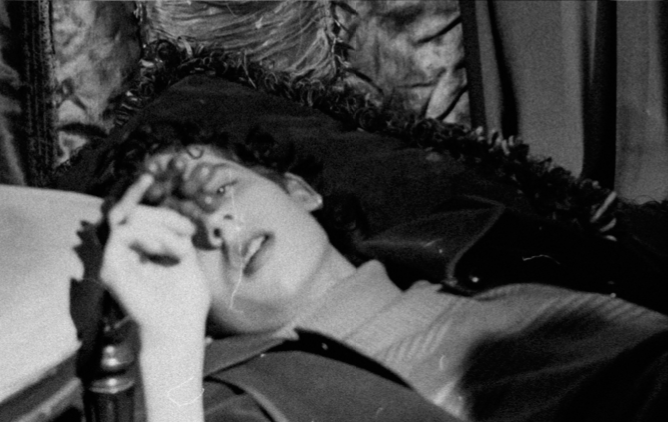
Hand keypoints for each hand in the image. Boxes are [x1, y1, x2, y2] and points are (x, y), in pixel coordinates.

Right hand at [100, 174, 210, 342]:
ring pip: (125, 219)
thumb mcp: (185, 255)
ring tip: (179, 247)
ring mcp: (113, 260)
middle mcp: (121, 253)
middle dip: (158, 210)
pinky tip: (166, 249)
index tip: (152, 176)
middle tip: (185, 228)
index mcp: (137, 249)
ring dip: (159, 225)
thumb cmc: (186, 297)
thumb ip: (174, 233)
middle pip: (127, 211)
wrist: (180, 328)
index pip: (129, 212)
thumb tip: (172, 211)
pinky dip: (149, 236)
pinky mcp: (110, 268)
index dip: (136, 192)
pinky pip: (124, 234)